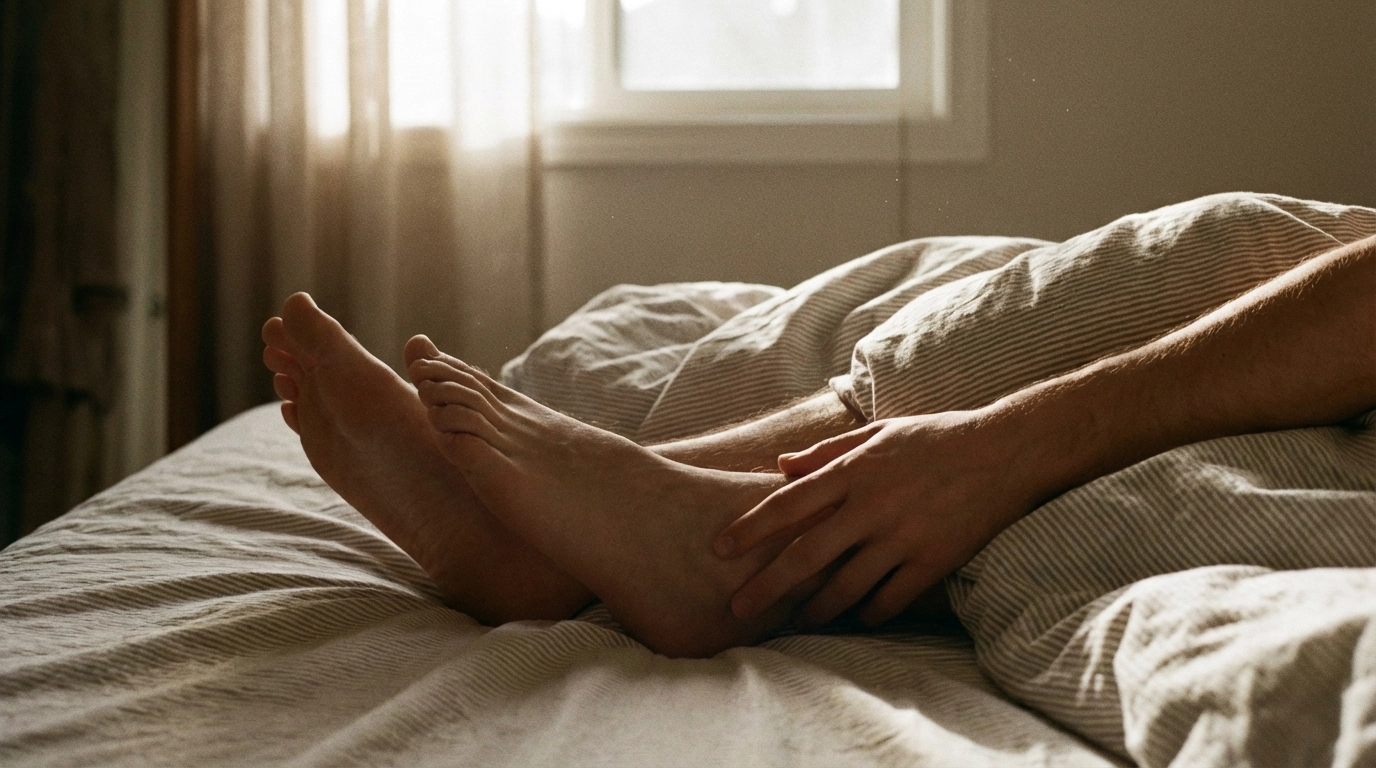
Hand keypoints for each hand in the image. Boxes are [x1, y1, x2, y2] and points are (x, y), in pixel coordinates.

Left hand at [714, 409, 1046, 627]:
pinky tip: (857, 620)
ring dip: (815, 610)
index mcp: (854, 471)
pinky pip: (891, 599)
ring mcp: (902, 537)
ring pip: (845, 586)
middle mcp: (871, 507)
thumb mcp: (879, 433)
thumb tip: (780, 465)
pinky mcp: (932, 561)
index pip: (787, 503)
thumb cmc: (936, 437)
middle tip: (737, 608)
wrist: (1006, 451)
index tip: (718, 549)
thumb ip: (827, 451)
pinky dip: (869, 614)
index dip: (749, 528)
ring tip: (796, 622)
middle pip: (806, 555)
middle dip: (767, 585)